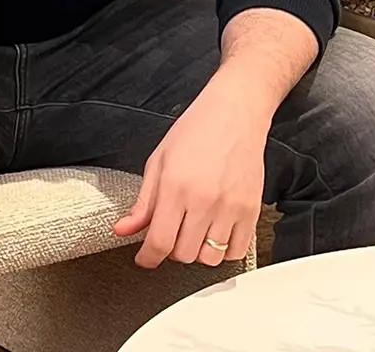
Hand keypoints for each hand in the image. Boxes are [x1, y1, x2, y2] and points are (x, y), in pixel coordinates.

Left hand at [112, 71, 271, 268]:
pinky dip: (223, 251)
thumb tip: (123, 229)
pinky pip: (237, 251)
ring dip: (197, 252)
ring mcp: (231, 208)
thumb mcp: (158, 162)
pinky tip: (214, 234)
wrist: (235, 114)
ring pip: (210, 257)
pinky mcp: (252, 210)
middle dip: (171, 250)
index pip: (159, 241)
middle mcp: (204, 201)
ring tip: (192, 232)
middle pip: (183, 254)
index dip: (147, 258)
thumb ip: (142, 202)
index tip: (144, 259)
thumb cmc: (195, 131)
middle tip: (170, 234)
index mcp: (175, 188)